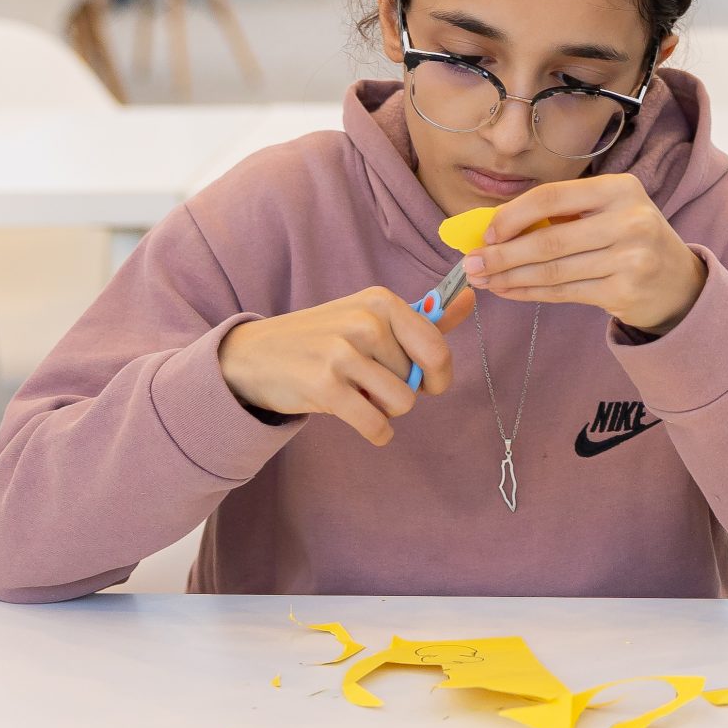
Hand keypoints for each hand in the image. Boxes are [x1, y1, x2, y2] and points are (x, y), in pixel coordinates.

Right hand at [217, 285, 475, 446]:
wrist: (254, 356)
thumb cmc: (323, 338)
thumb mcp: (370, 316)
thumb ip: (424, 316)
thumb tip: (472, 297)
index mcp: (382, 302)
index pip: (437, 350)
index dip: (438, 376)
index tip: (425, 382)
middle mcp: (365, 322)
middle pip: (416, 382)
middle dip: (400, 391)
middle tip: (369, 382)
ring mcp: (342, 352)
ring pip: (400, 404)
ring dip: (384, 410)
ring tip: (357, 393)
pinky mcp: (324, 385)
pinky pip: (376, 424)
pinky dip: (374, 431)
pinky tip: (358, 417)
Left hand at [466, 173, 706, 335]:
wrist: (677, 281)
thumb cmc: (627, 239)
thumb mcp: (604, 212)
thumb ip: (559, 214)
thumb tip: (490, 228)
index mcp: (620, 188)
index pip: (552, 196)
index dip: (512, 215)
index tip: (485, 233)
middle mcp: (630, 220)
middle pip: (549, 240)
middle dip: (502, 254)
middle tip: (471, 264)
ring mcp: (631, 258)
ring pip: (553, 270)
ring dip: (510, 277)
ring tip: (484, 280)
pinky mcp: (625, 291)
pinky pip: (564, 293)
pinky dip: (530, 293)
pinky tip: (510, 291)